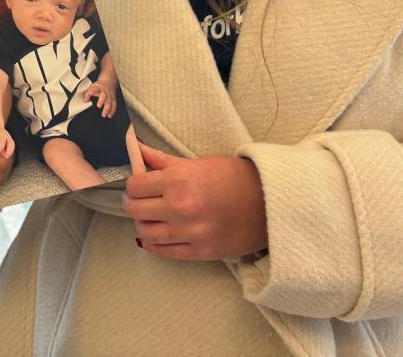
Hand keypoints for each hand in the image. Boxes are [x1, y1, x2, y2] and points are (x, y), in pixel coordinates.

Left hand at [84, 81, 115, 117]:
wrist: (108, 81)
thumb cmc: (99, 86)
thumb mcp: (92, 86)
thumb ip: (87, 93)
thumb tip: (85, 100)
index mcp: (98, 87)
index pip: (94, 89)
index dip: (91, 91)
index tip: (89, 94)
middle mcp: (105, 91)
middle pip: (104, 96)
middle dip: (101, 101)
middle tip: (98, 106)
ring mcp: (110, 95)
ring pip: (109, 102)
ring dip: (107, 109)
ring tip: (103, 114)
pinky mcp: (113, 99)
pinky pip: (114, 105)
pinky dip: (112, 111)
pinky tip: (109, 115)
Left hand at [121, 143, 267, 260]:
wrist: (270, 203)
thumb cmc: (234, 178)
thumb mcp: (198, 163)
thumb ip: (164, 161)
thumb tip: (138, 150)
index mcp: (178, 181)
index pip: (135, 186)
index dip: (133, 186)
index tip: (136, 186)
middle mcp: (180, 208)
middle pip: (136, 210)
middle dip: (133, 204)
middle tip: (137, 202)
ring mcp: (190, 233)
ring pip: (146, 233)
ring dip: (142, 226)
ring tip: (148, 219)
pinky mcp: (201, 252)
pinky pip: (165, 252)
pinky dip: (154, 246)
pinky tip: (153, 239)